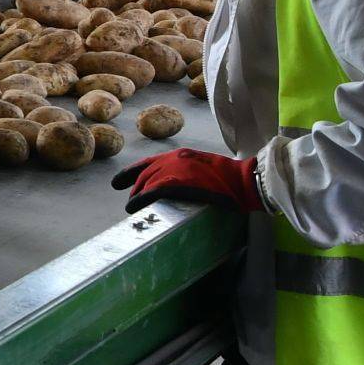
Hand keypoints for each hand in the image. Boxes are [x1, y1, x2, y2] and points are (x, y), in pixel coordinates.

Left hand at [109, 149, 260, 213]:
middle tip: (131, 203)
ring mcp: (175, 170)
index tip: (118, 183)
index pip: (148, 163)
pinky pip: (151, 191)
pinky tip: (133, 207)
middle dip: (135, 189)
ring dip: (136, 197)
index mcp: (180, 155)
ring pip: (145, 183)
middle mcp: (173, 159)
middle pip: (144, 174)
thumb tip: (179, 187)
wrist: (245, 181)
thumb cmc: (231, 178)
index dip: (131, 173)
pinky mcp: (178, 183)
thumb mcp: (203, 168)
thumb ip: (187, 173)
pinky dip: (140, 199)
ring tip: (132, 209)